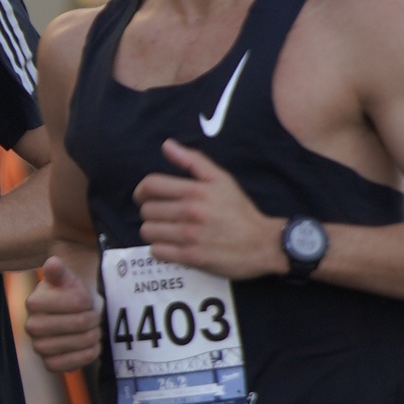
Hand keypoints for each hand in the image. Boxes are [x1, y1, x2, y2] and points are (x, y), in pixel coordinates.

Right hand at [26, 250, 102, 373]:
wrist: (70, 315)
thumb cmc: (68, 294)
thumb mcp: (65, 278)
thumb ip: (58, 271)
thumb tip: (53, 263)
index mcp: (33, 302)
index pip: (71, 303)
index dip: (83, 301)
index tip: (86, 300)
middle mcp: (31, 326)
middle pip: (74, 324)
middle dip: (90, 320)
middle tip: (94, 317)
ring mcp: (39, 346)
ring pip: (74, 344)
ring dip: (90, 337)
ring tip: (94, 331)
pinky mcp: (49, 363)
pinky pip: (68, 364)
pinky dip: (85, 355)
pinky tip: (92, 346)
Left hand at [133, 142, 283, 275]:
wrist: (262, 244)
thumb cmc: (240, 211)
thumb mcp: (221, 179)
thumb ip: (192, 161)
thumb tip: (167, 145)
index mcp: (196, 191)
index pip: (151, 185)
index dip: (141, 191)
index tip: (143, 196)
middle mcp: (190, 212)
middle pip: (147, 210)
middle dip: (150, 212)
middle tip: (161, 215)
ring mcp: (189, 236)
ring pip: (148, 231)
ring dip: (154, 231)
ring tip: (166, 230)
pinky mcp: (191, 257)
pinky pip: (158, 251)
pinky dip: (160, 249)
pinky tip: (171, 245)